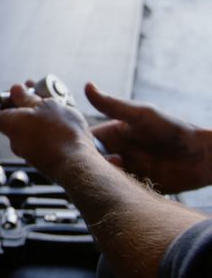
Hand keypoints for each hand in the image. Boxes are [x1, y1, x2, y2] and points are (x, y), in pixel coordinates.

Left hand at [0, 83, 96, 181]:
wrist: (78, 165)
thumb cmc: (61, 134)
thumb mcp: (46, 105)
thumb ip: (28, 97)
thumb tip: (15, 90)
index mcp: (11, 125)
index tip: (9, 96)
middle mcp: (15, 141)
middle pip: (11, 120)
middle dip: (24, 105)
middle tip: (39, 94)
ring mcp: (28, 153)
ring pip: (28, 129)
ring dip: (39, 116)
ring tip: (57, 106)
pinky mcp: (42, 160)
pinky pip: (40, 140)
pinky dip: (48, 130)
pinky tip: (64, 123)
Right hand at [86, 83, 211, 192]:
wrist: (204, 158)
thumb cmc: (175, 129)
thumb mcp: (141, 115)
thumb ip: (113, 105)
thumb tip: (88, 87)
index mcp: (111, 134)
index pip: (83, 141)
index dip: (77, 146)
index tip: (78, 150)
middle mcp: (114, 152)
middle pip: (88, 161)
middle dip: (88, 166)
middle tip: (100, 167)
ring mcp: (124, 170)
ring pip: (100, 177)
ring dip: (101, 179)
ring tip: (114, 176)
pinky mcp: (133, 185)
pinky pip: (115, 190)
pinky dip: (113, 190)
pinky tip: (120, 187)